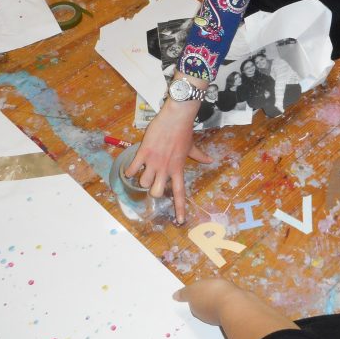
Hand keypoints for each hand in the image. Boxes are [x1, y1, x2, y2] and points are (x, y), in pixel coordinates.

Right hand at [128, 99, 212, 224]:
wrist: (176, 117)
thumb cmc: (183, 132)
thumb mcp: (192, 147)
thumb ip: (199, 156)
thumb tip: (210, 161)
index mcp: (178, 169)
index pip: (179, 193)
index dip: (180, 208)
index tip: (180, 221)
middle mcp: (166, 169)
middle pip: (155, 192)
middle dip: (151, 191)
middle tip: (152, 181)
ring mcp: (154, 161)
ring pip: (142, 183)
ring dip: (140, 179)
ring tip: (143, 169)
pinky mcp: (144, 152)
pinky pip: (132, 169)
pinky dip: (129, 171)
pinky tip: (131, 167)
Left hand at [172, 278, 238, 325]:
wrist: (235, 304)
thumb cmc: (212, 294)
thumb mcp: (194, 289)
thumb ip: (184, 293)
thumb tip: (174, 297)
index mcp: (196, 310)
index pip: (193, 304)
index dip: (196, 295)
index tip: (201, 289)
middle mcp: (207, 316)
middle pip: (205, 306)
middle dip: (208, 298)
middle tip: (212, 288)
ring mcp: (221, 316)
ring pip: (218, 306)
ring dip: (219, 299)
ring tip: (223, 289)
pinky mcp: (234, 313)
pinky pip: (230, 305)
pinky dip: (229, 300)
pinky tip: (232, 294)